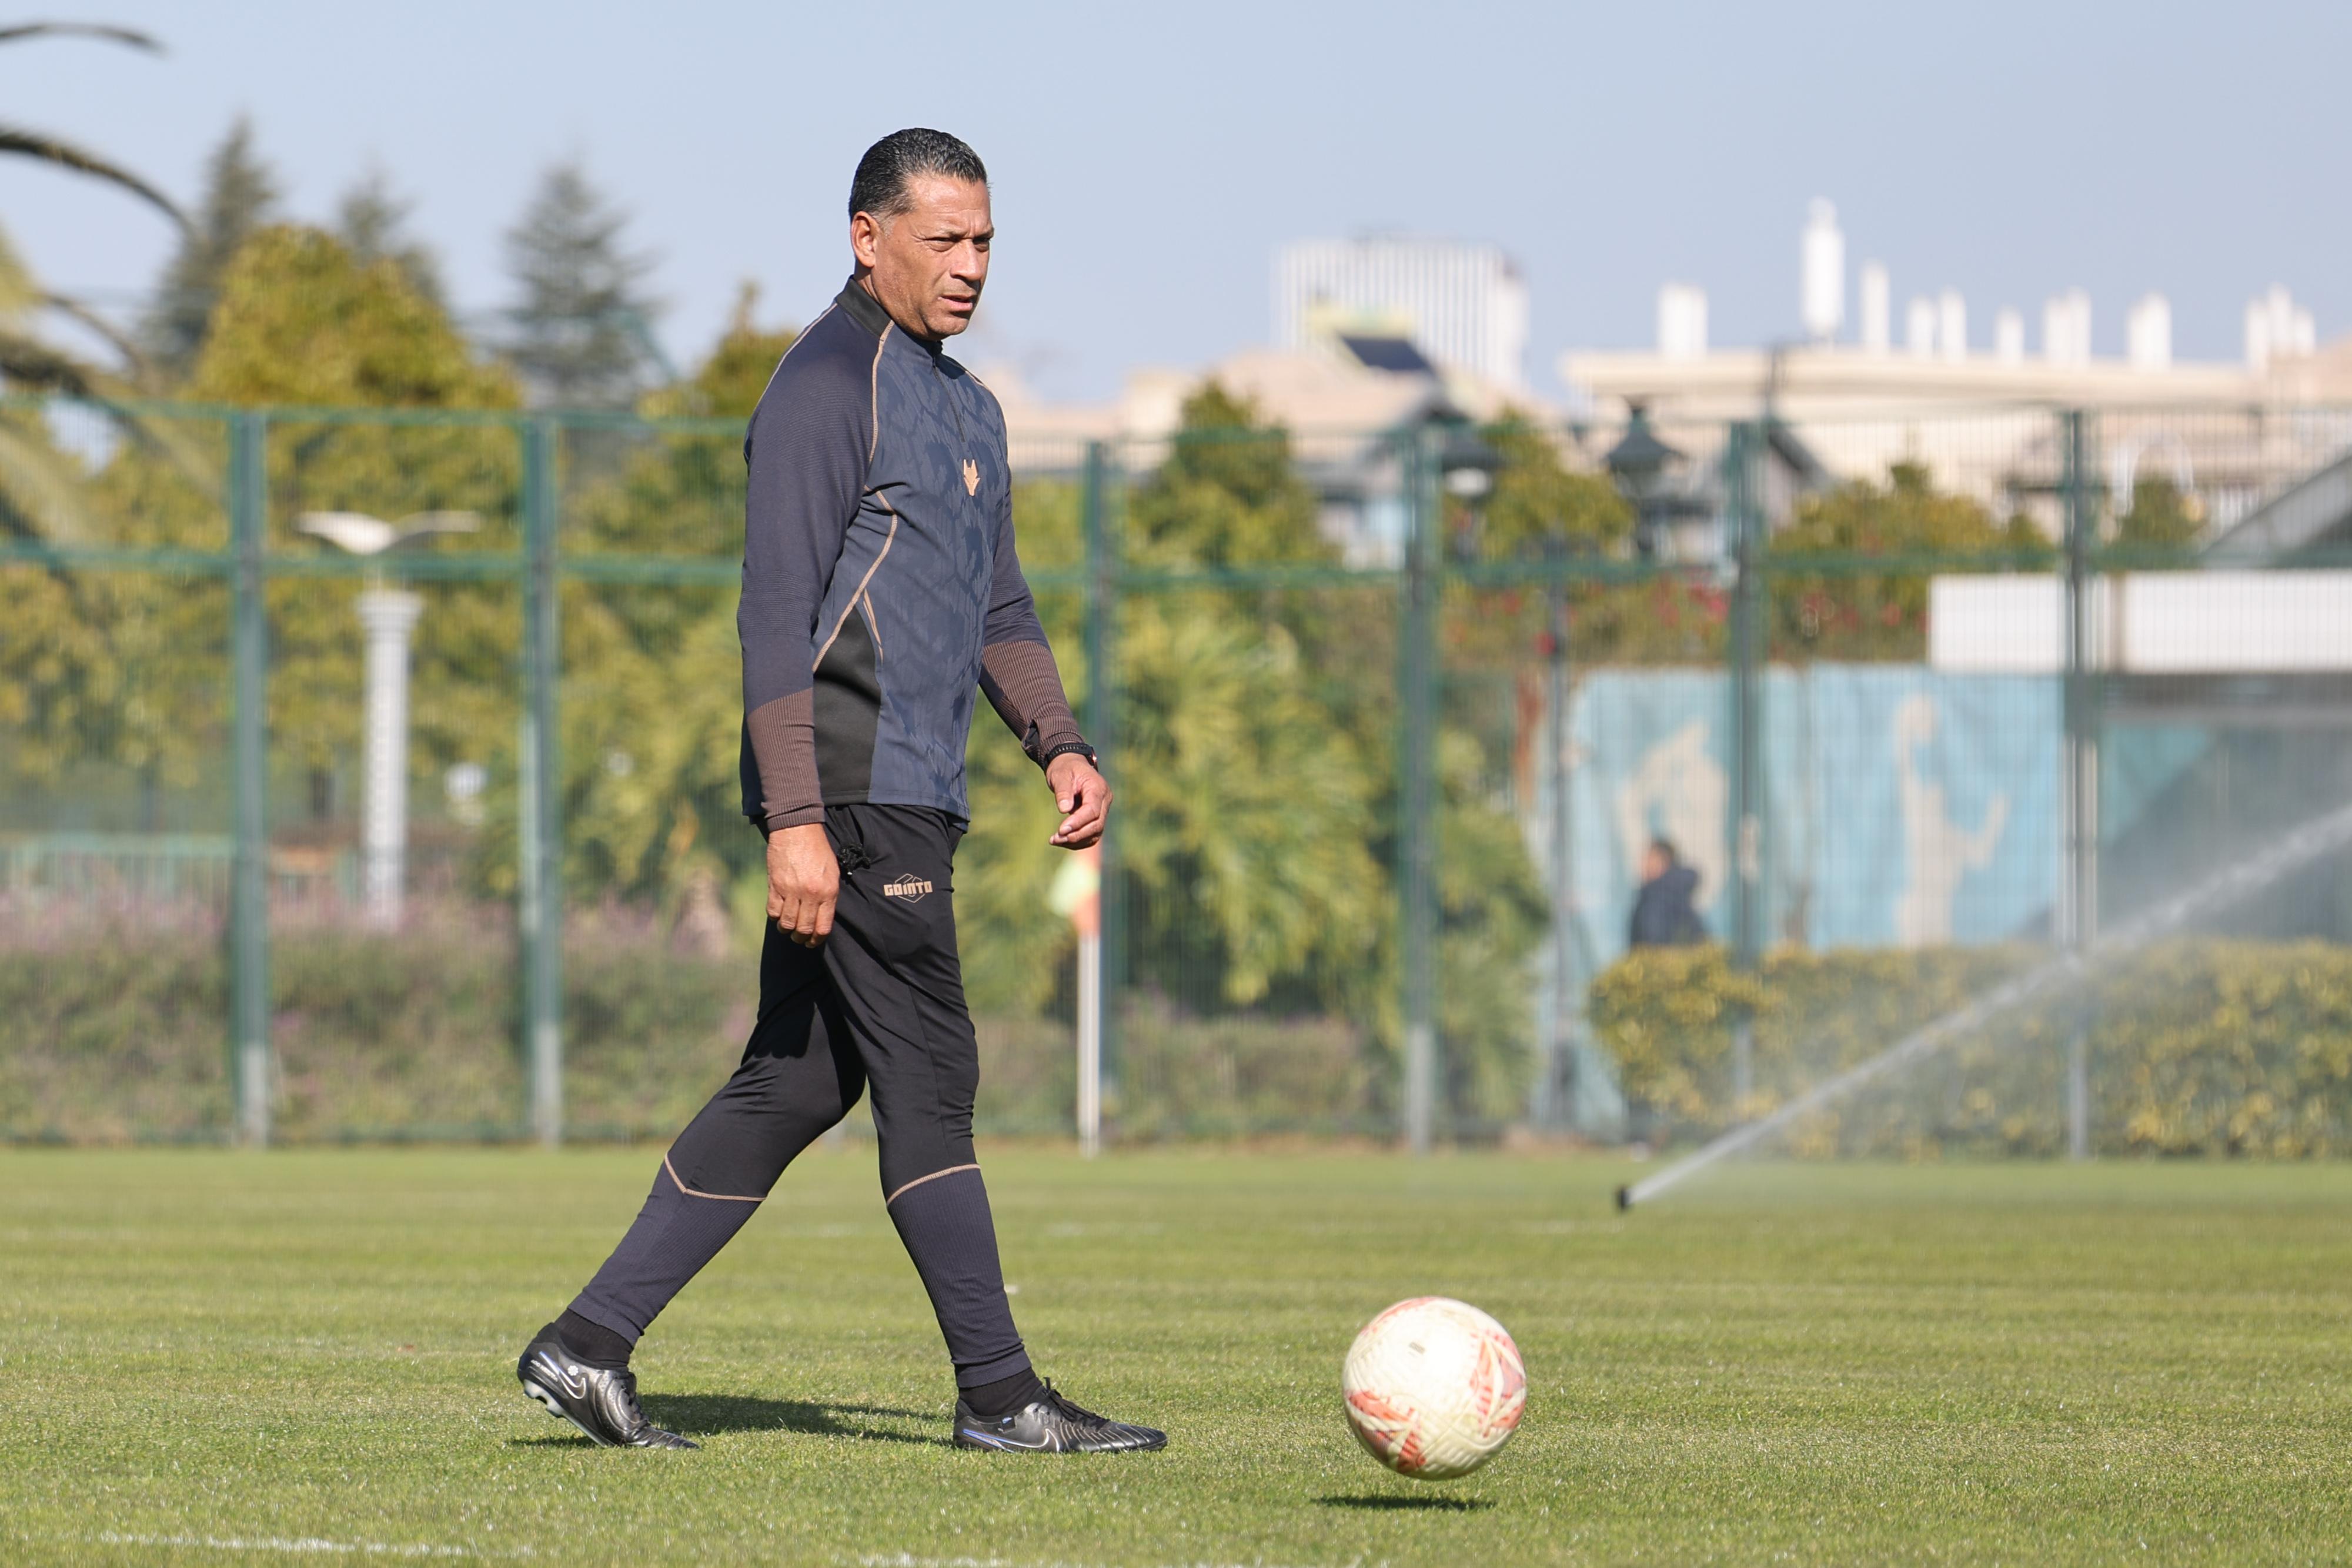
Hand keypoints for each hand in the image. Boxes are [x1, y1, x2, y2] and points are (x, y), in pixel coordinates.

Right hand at [766, 822, 838, 945]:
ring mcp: (791, 890)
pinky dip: (774, 917)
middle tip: (800, 937)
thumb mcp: (832, 872)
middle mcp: (810, 894)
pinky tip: (778, 914)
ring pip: (786, 923)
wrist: (797, 829)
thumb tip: (822, 918)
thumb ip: (829, 896)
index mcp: (828, 892)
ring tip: (788, 927)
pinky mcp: (775, 885)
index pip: (823, 927)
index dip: (817, 939)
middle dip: (801, 938)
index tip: (813, 942)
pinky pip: (772, 911)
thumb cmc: (818, 850)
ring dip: (787, 929)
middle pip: (803, 929)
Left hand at [1046, 752, 1109, 848]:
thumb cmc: (1065, 769)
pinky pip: (1091, 834)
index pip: (1092, 810)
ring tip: (1055, 841)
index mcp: (1098, 788)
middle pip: (1096, 825)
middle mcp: (1105, 801)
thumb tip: (1064, 809)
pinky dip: (1078, 841)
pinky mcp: (1096, 818)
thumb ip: (1063, 791)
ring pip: (1095, 833)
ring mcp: (1103, 810)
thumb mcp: (1060, 775)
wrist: (1071, 766)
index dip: (1078, 822)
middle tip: (1055, 839)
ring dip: (1076, 841)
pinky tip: (1062, 841)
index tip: (1061, 830)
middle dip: (1076, 834)